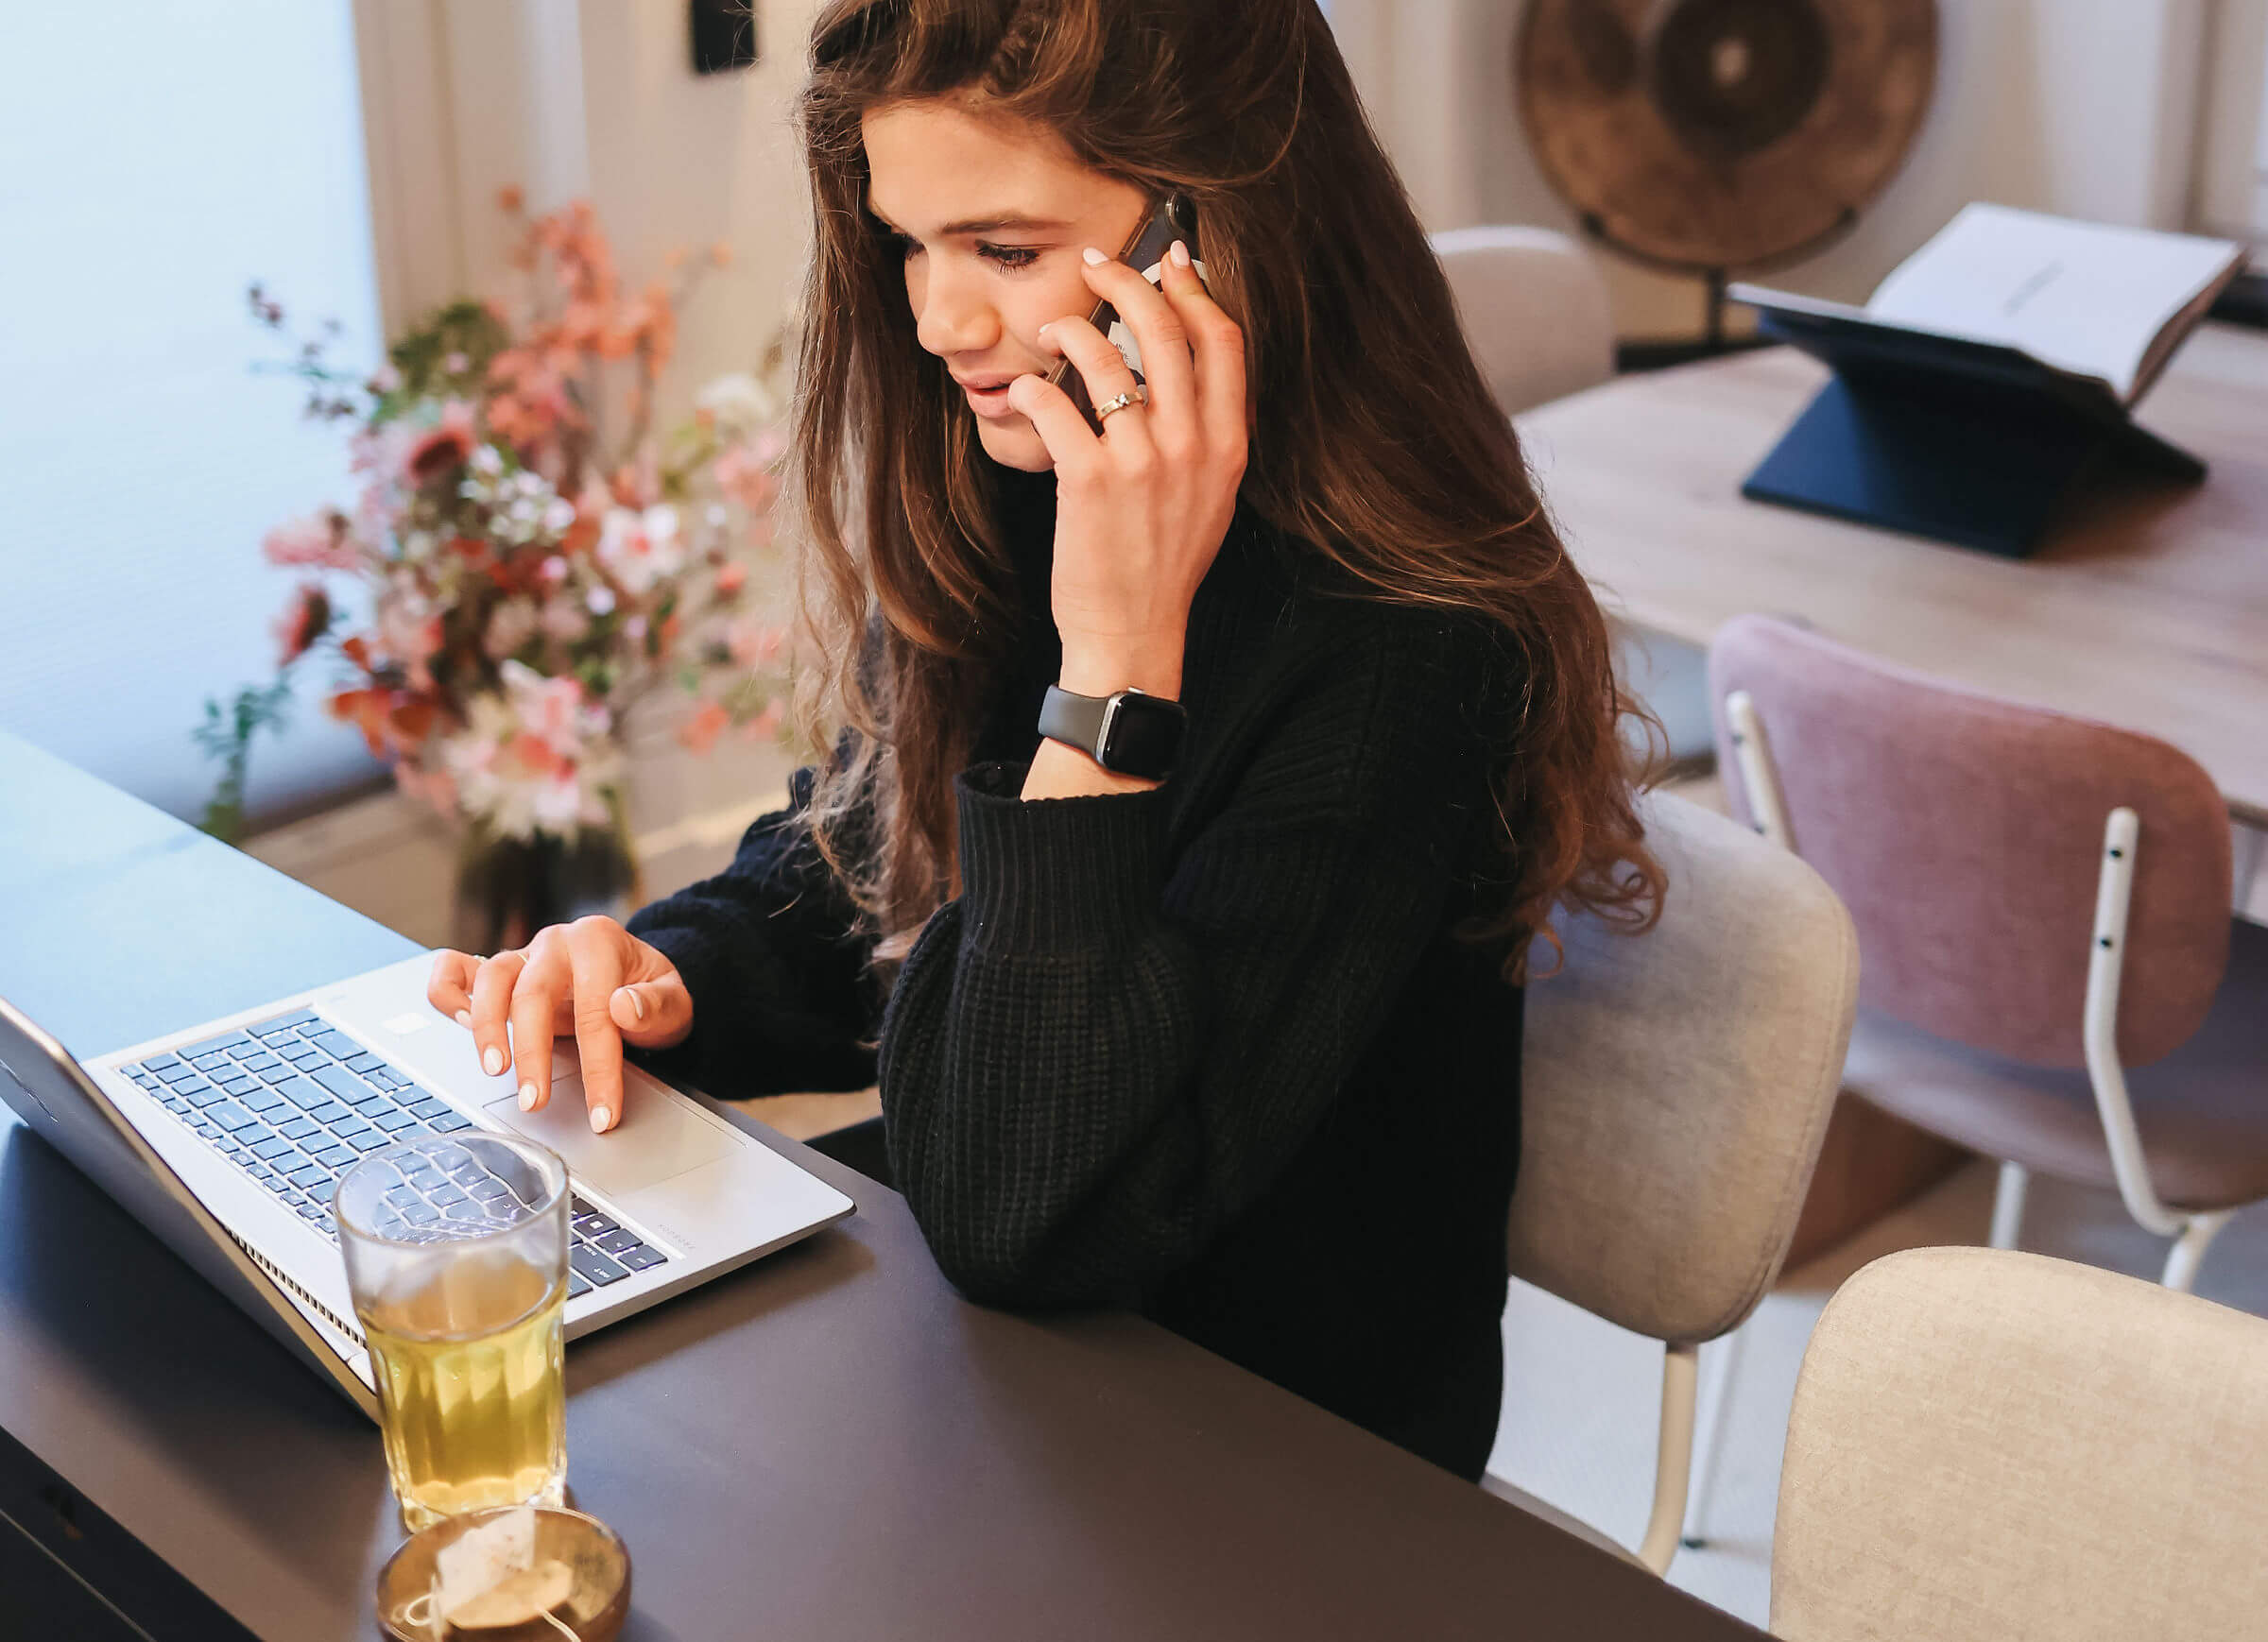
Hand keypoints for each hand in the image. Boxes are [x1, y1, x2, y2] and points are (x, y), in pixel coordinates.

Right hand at [426, 917, 692, 1133]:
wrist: (635, 973)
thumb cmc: (650, 992)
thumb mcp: (675, 999)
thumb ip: (656, 1004)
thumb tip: (624, 1007)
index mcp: (600, 943)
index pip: (595, 1012)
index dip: (598, 1069)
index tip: (601, 1114)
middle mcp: (557, 943)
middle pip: (533, 994)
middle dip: (532, 1054)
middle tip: (535, 1102)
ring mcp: (525, 954)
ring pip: (492, 979)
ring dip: (487, 1027)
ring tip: (494, 1070)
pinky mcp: (502, 970)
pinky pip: (458, 968)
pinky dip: (447, 991)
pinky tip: (457, 1023)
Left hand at [1005, 237, 1246, 705]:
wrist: (1133, 631)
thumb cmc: (1163, 562)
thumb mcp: (1210, 493)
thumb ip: (1205, 431)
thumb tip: (1179, 363)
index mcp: (1228, 444)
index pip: (1224, 339)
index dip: (1194, 288)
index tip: (1169, 260)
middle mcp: (1192, 445)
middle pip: (1165, 329)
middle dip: (1125, 281)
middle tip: (1095, 267)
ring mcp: (1141, 462)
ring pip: (1104, 356)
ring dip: (1069, 328)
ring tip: (1049, 330)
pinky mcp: (1089, 481)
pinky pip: (1055, 404)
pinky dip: (1032, 387)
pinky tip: (1024, 391)